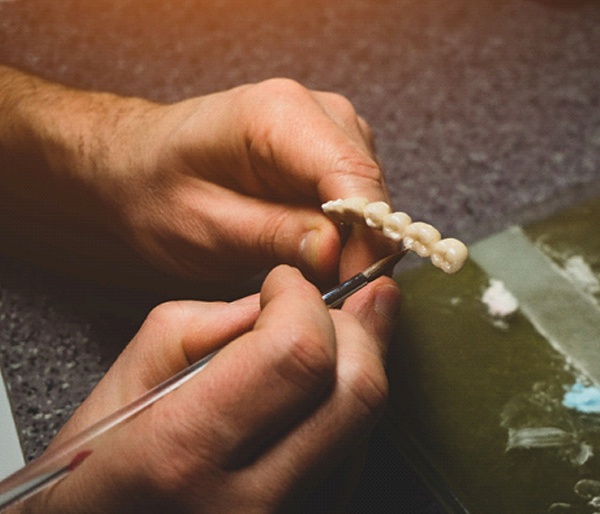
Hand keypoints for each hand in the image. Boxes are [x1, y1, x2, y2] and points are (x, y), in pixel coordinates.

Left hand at [0, 69, 390, 283]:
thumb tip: (339, 253)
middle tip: (329, 295)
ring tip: (312, 274)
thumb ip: (274, 235)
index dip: (365, 241)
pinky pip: (358, 197)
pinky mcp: (331, 150)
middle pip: (370, 187)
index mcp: (279, 115)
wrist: (141, 166)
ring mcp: (329, 127)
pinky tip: (312, 251)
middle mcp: (316, 110)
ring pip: (371, 196)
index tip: (352, 290)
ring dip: (352, 242)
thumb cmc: (160, 191)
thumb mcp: (206, 226)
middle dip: (359, 248)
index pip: (354, 177)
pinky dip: (345, 232)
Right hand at [16, 266, 399, 512]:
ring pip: (365, 420)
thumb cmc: (100, 459)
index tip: (282, 284)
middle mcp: (249, 503)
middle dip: (352, 325)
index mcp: (186, 450)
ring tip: (327, 333)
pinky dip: (344, 403)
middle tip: (324, 302)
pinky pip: (355, 451)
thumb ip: (219, 321)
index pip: (297, 354)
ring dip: (356, 361)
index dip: (301, 299)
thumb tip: (297, 302)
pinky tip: (315, 387)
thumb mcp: (138, 368)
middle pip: (356, 389)